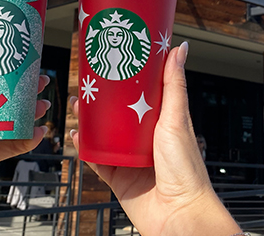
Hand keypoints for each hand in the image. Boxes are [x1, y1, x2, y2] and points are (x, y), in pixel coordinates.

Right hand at [71, 42, 241, 235]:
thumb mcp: (177, 119)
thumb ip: (174, 85)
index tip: (113, 62)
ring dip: (89, 121)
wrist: (177, 215)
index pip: (143, 95)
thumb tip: (180, 48)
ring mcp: (129, 158)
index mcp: (163, 123)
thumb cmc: (186, 169)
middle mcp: (145, 140)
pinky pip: (96, 158)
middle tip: (87, 84)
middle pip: (118, 114)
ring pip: (103, 134)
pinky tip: (77, 135)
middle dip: (101, 99)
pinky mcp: (117, 176)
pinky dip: (85, 147)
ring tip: (77, 104)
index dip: (127, 80)